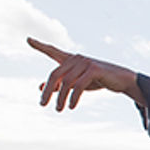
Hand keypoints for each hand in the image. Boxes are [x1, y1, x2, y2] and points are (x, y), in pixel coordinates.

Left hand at [28, 37, 143, 109]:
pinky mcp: (94, 69)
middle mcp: (76, 58)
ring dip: (61, 98)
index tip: (28, 40)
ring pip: (66, 82)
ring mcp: (85, 62)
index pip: (53, 51)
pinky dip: (73, 97)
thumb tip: (41, 88)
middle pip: (55, 74)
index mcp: (71, 59)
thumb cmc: (97, 80)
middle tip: (42, 104)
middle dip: (47, 90)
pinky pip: (78, 85)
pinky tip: (71, 106)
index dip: (40, 46)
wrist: (121, 79)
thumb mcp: (77, 82)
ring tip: (59, 109)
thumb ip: (59, 84)